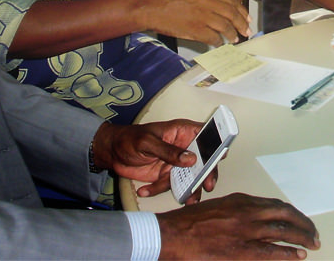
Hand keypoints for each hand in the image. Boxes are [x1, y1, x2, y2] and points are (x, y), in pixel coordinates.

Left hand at [92, 120, 215, 201]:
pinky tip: (144, 190)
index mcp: (182, 132)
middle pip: (202, 161)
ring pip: (189, 178)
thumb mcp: (148, 142)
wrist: (112, 152)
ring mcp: (175, 163)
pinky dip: (157, 190)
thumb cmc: (130, 138)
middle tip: (208, 185)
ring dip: (188, 190)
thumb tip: (191, 159)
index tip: (221, 156)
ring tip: (188, 201)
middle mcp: (183, 148)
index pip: (205, 135)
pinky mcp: (165, 176)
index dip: (216, 144)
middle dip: (206, 174)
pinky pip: (168, 186)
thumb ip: (168, 151)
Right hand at [144, 0, 251, 43]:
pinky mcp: (197, 29)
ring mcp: (203, 16)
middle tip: (246, 31)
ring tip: (235, 39)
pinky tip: (219, 44)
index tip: (246, 18)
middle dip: (241, 24)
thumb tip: (218, 10)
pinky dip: (218, 42)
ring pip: (225, 27)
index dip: (241, 11)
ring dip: (232, 34)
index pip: (231, 1)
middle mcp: (208, 2)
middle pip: (232, 15)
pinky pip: (214, 38)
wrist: (151, 6)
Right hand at [157, 193, 320, 259]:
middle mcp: (246, 211)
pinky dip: (288, 253)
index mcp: (240, 200)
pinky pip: (271, 251)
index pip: (274, 204)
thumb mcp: (217, 209)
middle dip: (302, 223)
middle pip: (284, 213)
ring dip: (302, 237)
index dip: (291, 213)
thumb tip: (254, 222)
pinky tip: (298, 255)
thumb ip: (236, 213)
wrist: (171, 235)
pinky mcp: (239, 250)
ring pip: (282, 229)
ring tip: (313, 243)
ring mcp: (244, 230)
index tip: (300, 220)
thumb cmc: (189, 224)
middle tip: (313, 233)